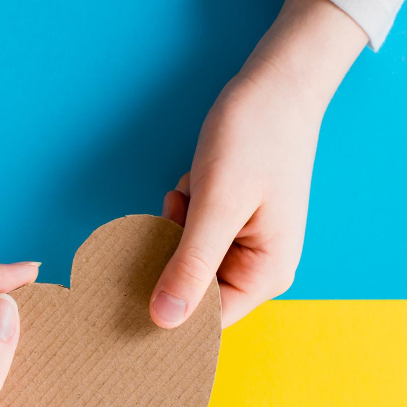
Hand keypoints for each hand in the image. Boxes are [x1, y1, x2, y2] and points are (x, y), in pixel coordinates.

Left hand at [150, 0, 367, 327]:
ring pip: (185, 260)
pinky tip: (196, 182)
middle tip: (178, 211)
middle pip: (193, 292)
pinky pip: (189, 235)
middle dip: (172, 255)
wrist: (276, 84)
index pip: (205, 321)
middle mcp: (258, 269)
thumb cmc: (256, 138)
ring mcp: (243, 246)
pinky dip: (184, 210)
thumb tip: (162, 321)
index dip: (166, 310)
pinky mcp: (229, 224)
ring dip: (175, 228)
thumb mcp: (217, 204)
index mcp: (266, 275)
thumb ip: (191, 265)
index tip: (130, 288)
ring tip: (194, 189)